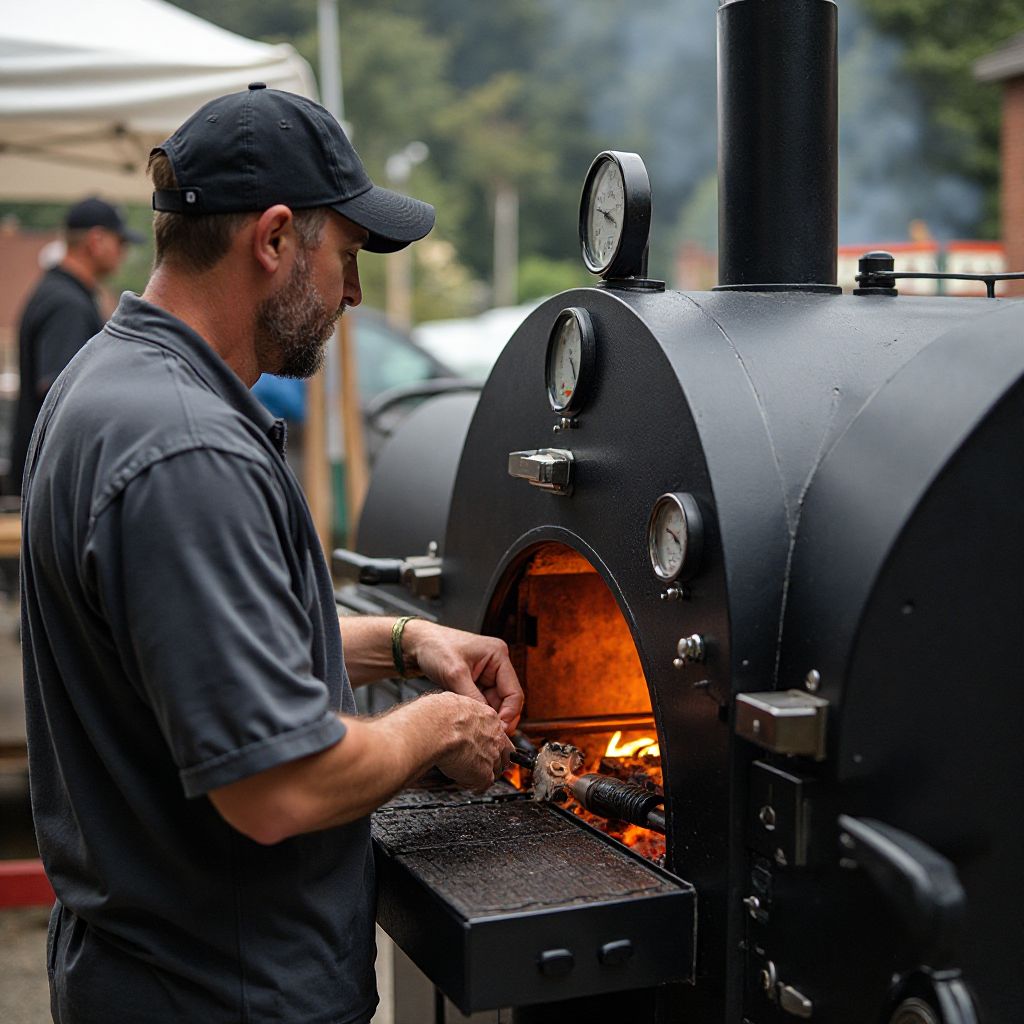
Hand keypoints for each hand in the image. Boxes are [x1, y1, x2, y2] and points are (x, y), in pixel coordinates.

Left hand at [403, 621, 523, 734]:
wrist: (416, 643)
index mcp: (499, 655)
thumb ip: (472, 698)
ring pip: (494, 704)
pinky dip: (477, 711)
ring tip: (474, 727)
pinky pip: (482, 702)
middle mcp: (497, 664)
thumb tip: (486, 721)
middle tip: (487, 735)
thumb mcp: (454, 674)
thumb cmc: (435, 647)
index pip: (514, 692)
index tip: (497, 731)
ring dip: (486, 715)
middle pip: (507, 700)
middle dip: (498, 717)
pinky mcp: (476, 681)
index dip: (508, 714)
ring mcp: (487, 673)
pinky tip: (468, 719)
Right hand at [429, 693, 514, 791]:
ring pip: (496, 770)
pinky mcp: (483, 774)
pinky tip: (463, 781)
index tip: (480, 743)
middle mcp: (495, 737)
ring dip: (484, 772)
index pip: (497, 732)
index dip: (489, 740)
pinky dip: (473, 785)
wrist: (437, 729)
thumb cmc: (440, 714)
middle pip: (504, 752)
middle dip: (494, 758)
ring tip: (470, 773)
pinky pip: (482, 785)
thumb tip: (451, 708)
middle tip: (480, 761)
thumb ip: (460, 709)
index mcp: (489, 717)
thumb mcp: (453, 701)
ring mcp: (492, 756)